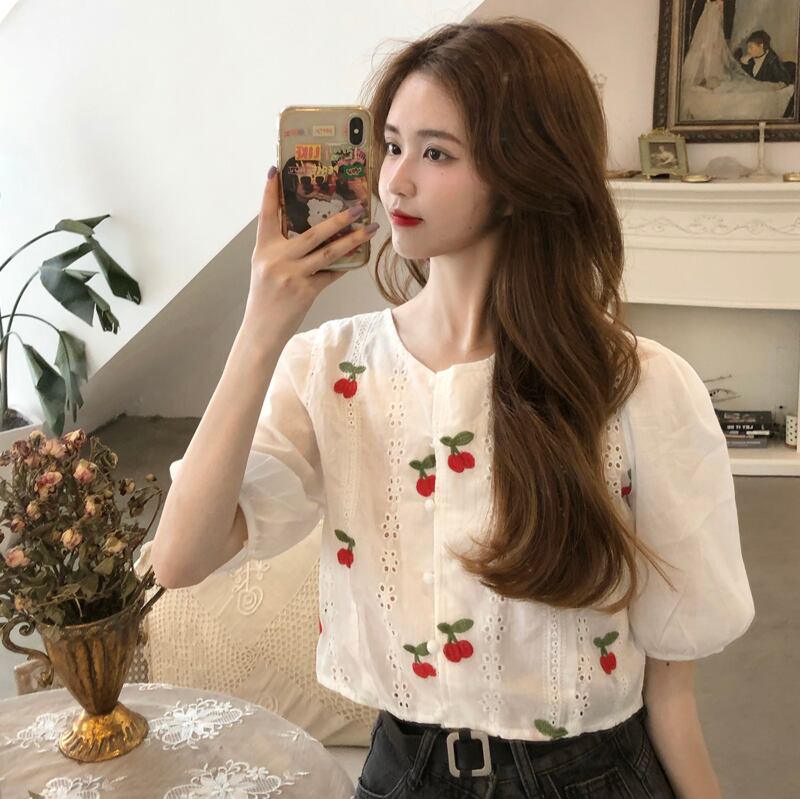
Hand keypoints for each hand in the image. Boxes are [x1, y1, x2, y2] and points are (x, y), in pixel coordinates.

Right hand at [245, 168, 376, 335]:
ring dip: (352, 239)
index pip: (266, 214)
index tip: (276, 169)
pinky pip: (331, 273)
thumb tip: (311, 233)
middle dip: (338, 218)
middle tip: (357, 207)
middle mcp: (277, 258)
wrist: (262, 330)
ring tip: (370, 228)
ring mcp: (292, 274)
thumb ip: (281, 249)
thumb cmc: (265, 298)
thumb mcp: (265, 268)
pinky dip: (344, 265)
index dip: (270, 191)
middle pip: (313, 232)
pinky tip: (358, 258)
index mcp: (263, 249)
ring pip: (328, 252)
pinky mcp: (305, 291)